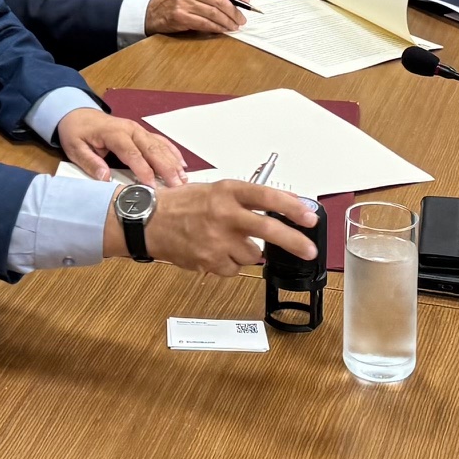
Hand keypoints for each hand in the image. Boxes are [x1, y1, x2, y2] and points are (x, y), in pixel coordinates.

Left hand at [56, 106, 187, 185]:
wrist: (78, 114)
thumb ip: (90, 162)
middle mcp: (130, 129)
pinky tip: (182, 164)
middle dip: (166, 168)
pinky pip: (160, 141)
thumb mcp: (75, 148)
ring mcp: (138, 130)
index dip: (143, 169)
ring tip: (184, 179)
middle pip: (151, 149)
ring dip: (173, 162)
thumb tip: (105, 178)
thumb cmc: (77, 132)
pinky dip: (172, 152)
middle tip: (177, 186)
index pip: (132, 153)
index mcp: (114, 133)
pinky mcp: (142, 133)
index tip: (152, 186)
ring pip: (159, 145)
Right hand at [129, 181, 317, 276]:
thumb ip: (247, 199)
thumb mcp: (215, 191)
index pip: (266, 196)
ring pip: (252, 254)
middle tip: (310, 250)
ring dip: (246, 251)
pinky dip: (229, 263)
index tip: (309, 215)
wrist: (148, 222)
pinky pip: (234, 268)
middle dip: (294, 241)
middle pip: (268, 229)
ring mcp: (216, 239)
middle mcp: (223, 213)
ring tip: (225, 240)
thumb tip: (285, 205)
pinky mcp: (210, 260)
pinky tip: (214, 251)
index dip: (292, 207)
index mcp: (225, 191)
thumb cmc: (181, 205)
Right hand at [144, 0, 250, 35]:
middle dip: (234, 12)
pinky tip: (222, 30)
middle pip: (219, 0)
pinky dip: (216, 28)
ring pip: (214, 13)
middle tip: (242, 20)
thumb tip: (234, 3)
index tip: (247, 1)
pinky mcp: (180, 16)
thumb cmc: (174, 1)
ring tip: (234, 27)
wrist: (152, 12)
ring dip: (227, 22)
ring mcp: (184, 2)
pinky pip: (204, 23)